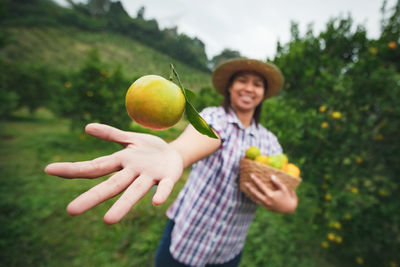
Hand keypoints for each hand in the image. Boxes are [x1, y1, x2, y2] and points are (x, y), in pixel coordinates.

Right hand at [45, 123, 182, 223]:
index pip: (95, 167)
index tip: (48, 169)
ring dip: (123, 205)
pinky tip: (157, 202)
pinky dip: (161, 194)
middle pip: (111, 186)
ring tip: (108, 221)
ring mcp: (150, 177)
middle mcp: (132, 173)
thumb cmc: (148, 149)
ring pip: (135, 191)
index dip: (73, 169)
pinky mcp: (168, 178)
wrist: (175, 154)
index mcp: (121, 162)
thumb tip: (87, 128)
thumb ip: (111, 134)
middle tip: (70, 211)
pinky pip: (164, 187)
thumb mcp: (130, 138)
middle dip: (92, 197)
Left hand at [245, 174, 297, 212]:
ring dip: (249, 194)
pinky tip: (250, 195)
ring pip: (255, 199)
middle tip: (245, 182)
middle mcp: (267, 200)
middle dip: (250, 188)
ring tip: (245, 189)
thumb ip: (278, 182)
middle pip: (255, 193)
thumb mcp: (284, 189)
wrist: (290, 208)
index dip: (256, 180)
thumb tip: (271, 176)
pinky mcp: (266, 207)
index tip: (251, 175)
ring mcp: (266, 205)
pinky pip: (258, 202)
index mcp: (271, 195)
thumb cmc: (288, 197)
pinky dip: (253, 198)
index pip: (261, 186)